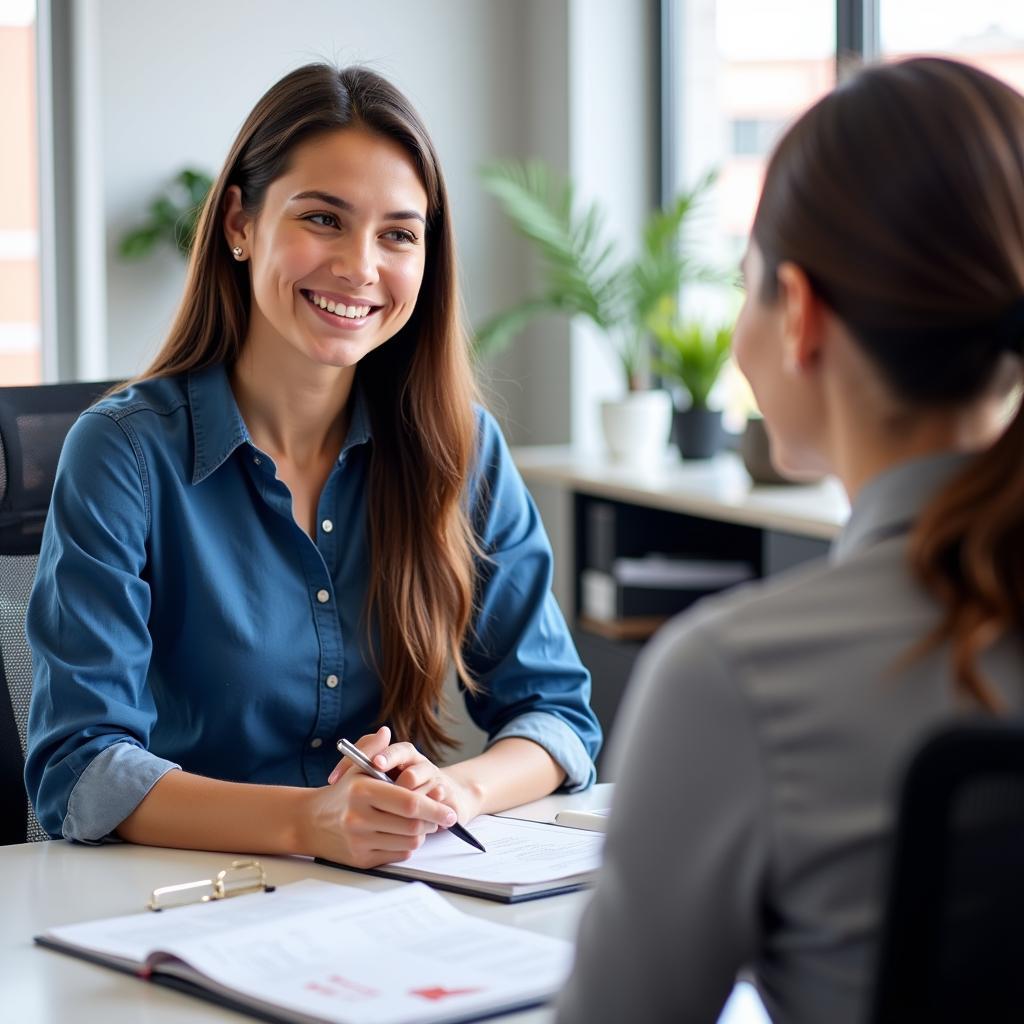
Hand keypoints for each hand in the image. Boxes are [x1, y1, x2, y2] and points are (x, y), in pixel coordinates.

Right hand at [304, 727, 456, 868]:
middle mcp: (358, 818)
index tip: (449, 811)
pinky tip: (402, 834)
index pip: (408, 803)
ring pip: (408, 842)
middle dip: (432, 821)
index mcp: (362, 791)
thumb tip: (386, 732)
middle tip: (441, 816)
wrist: (309, 822)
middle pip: (413, 825)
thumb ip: (372, 747)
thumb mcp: (353, 766)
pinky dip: (407, 845)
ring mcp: (359, 841)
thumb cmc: (340, 792)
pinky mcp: (360, 859)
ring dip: (421, 833)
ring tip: (421, 822)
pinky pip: (398, 854)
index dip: (434, 807)